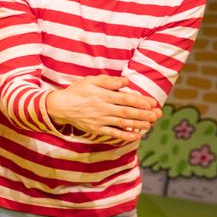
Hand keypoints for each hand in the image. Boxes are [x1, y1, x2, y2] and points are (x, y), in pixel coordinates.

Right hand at [46, 75, 160, 144]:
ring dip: (138, 124)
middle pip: (126, 112)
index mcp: (102, 95)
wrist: (60, 106)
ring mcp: (99, 120)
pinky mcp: (96, 129)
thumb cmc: (77, 91)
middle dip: (143, 114)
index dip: (139, 101)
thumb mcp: (91, 81)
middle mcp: (102, 108)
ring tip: (150, 124)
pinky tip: (136, 136)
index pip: (124, 98)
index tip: (151, 103)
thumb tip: (126, 81)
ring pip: (122, 123)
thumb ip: (109, 81)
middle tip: (156, 115)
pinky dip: (125, 135)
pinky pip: (113, 133)